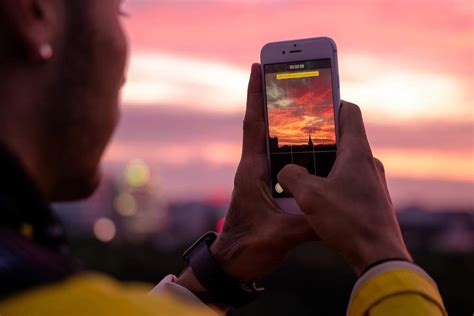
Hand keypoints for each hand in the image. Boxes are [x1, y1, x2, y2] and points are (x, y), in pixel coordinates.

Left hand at [177, 64, 315, 293]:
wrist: (231, 264)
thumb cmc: (247, 249)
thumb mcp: (280, 236)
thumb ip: (309, 223)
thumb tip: (337, 213)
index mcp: (252, 172)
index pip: (254, 125)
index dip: (256, 95)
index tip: (258, 67)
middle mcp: (253, 168)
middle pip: (263, 125)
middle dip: (272, 99)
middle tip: (286, 75)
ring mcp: (258, 176)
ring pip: (271, 140)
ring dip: (281, 120)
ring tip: (301, 100)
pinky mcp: (265, 186)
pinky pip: (278, 157)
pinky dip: (289, 144)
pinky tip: (305, 141)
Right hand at [277, 101, 411, 275]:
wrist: (379, 257)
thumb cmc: (348, 221)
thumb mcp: (309, 196)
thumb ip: (292, 176)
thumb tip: (286, 171)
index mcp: (357, 152)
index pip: (349, 112)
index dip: (331, 103)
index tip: (313, 105)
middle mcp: (369, 162)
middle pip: (345, 137)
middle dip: (322, 138)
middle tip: (299, 140)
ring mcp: (373, 182)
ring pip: (346, 162)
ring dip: (326, 163)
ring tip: (304, 171)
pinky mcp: (372, 199)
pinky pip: (350, 181)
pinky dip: (334, 181)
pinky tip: (318, 196)